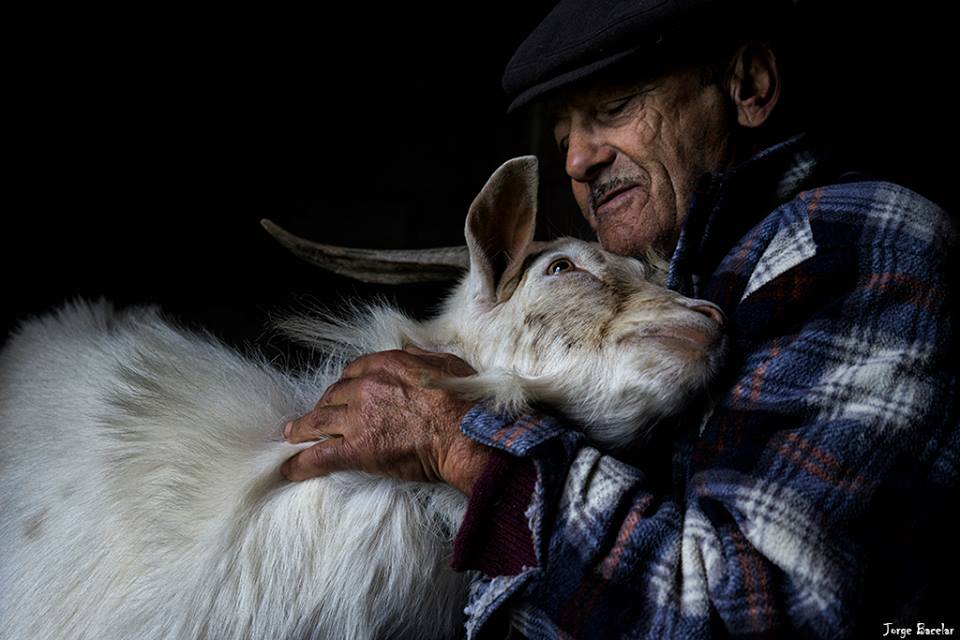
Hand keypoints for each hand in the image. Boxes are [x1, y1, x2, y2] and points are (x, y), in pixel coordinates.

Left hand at [281, 346, 491, 494]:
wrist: (464, 436)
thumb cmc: (464, 403)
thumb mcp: (447, 364)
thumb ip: (422, 356)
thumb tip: (409, 350)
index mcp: (387, 364)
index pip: (354, 370)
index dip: (346, 384)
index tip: (343, 394)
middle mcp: (367, 386)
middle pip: (333, 394)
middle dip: (324, 405)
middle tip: (317, 416)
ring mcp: (358, 417)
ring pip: (318, 420)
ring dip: (302, 429)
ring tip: (291, 436)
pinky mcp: (356, 448)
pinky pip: (319, 455)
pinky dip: (301, 463)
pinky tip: (289, 470)